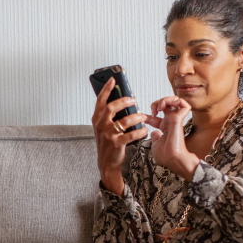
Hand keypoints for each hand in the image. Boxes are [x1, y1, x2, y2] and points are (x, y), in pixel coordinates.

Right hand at [91, 78, 147, 195]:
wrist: (106, 162)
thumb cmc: (107, 143)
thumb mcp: (103, 127)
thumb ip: (108, 115)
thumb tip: (121, 101)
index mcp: (97, 119)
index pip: (100, 100)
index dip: (106, 89)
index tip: (113, 80)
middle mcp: (101, 125)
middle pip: (112, 107)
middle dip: (124, 101)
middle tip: (134, 100)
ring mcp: (108, 135)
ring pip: (125, 121)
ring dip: (137, 117)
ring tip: (143, 116)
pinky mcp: (117, 143)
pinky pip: (132, 134)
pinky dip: (140, 131)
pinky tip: (145, 130)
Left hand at [145, 97, 199, 180]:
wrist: (173, 161)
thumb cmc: (166, 156)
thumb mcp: (156, 145)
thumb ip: (155, 137)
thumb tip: (154, 132)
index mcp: (165, 127)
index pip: (159, 116)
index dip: (150, 114)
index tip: (142, 117)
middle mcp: (171, 122)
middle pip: (167, 105)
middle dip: (158, 102)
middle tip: (153, 110)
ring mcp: (176, 120)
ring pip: (176, 100)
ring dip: (166, 99)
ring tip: (160, 107)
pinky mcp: (179, 119)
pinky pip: (183, 104)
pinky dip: (175, 101)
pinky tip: (164, 106)